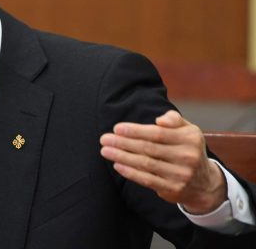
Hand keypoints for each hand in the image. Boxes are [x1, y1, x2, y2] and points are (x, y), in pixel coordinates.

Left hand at [100, 110, 226, 213]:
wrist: (204, 182)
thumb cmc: (187, 149)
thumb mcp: (188, 130)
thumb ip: (174, 119)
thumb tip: (160, 120)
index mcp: (190, 138)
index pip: (157, 133)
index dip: (135, 131)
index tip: (116, 128)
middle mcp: (187, 156)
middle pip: (148, 148)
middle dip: (123, 143)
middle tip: (104, 139)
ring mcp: (181, 174)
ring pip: (145, 164)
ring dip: (122, 156)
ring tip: (105, 151)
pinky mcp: (173, 189)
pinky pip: (147, 179)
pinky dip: (131, 172)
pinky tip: (117, 165)